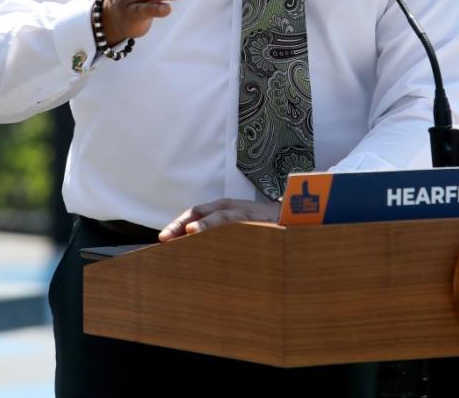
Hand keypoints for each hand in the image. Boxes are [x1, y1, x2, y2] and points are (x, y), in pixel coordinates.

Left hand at [158, 198, 280, 241]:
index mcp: (224, 209)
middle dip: (182, 223)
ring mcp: (244, 212)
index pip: (195, 213)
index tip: (163, 239)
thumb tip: (195, 250)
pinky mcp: (258, 219)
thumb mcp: (238, 229)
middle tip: (165, 237)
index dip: (178, 224)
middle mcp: (231, 207)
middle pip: (200, 211)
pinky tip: (222, 235)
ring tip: (190, 231)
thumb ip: (219, 237)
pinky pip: (241, 223)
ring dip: (205, 224)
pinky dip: (229, 227)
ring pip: (219, 216)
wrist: (294, 218)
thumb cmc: (264, 227)